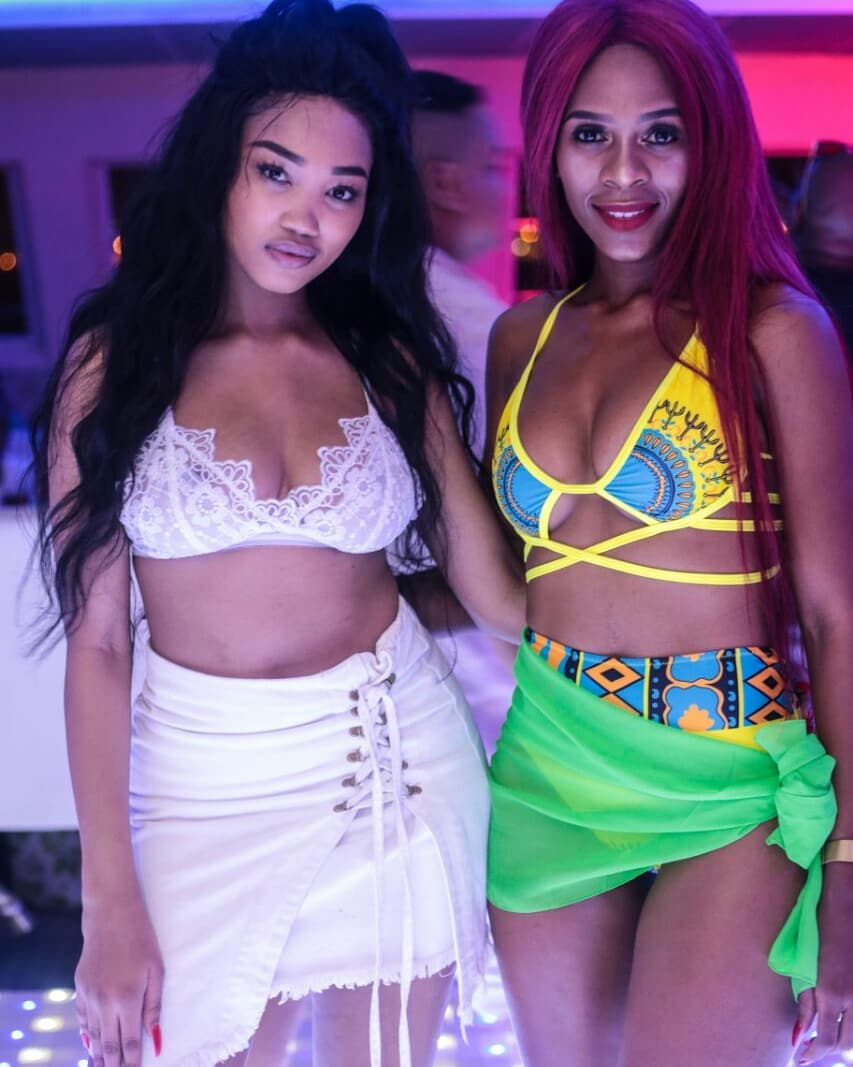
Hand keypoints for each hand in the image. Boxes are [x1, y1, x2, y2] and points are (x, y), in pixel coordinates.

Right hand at [75, 892, 163, 1066]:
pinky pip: (82, 1018)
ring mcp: (89, 995)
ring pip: (93, 1035)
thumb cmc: (141, 939)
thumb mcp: (156, 971)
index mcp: (126, 1000)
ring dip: (98, 1054)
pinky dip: (86, 1033)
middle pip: (107, 1044)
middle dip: (113, 1064)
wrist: (111, 914)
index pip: (128, 1043)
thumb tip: (156, 1039)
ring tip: (103, 1066)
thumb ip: (154, 1007)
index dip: (131, 1062)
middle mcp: (104, 1002)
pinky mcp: (80, 987)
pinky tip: (89, 1043)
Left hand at [795, 863, 852, 1064]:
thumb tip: (798, 1035)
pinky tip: (847, 1028)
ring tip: (829, 1044)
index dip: (813, 1054)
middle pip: (847, 1045)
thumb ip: (804, 1000)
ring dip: (846, 1046)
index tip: (801, 1058)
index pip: (825, 1040)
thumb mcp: (805, 962)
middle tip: (812, 1055)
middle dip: (829, 1054)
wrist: (848, 894)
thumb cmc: (819, 921)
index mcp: (831, 992)